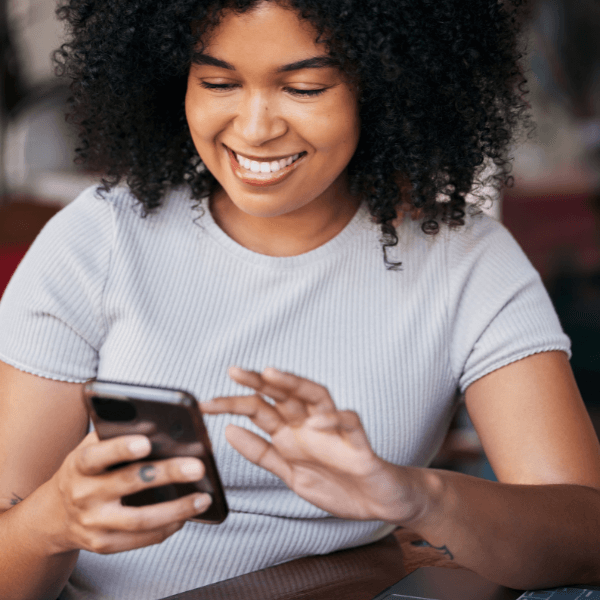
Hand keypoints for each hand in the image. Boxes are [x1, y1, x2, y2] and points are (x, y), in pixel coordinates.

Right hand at [43, 432, 211, 554]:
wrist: (56, 514)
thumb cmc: (86, 471)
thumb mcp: (91, 448)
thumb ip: (117, 435)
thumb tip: (160, 424)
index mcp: (79, 465)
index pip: (96, 456)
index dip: (120, 449)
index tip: (146, 442)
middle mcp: (83, 494)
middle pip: (128, 483)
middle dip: (166, 474)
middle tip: (197, 467)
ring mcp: (93, 523)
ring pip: (139, 519)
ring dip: (176, 509)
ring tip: (203, 498)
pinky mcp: (104, 544)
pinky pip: (140, 539)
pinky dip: (167, 528)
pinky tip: (186, 516)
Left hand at [202, 367, 416, 521]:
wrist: (378, 503)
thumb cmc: (337, 485)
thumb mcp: (290, 474)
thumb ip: (262, 453)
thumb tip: (229, 431)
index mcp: (291, 434)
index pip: (259, 410)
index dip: (233, 405)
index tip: (205, 405)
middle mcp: (310, 425)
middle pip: (283, 395)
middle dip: (259, 382)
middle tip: (235, 372)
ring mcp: (334, 430)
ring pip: (315, 396)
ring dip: (294, 384)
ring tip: (272, 374)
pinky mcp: (358, 442)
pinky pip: (348, 422)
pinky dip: (333, 418)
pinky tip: (316, 420)